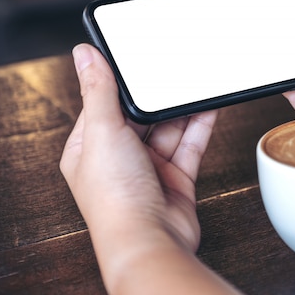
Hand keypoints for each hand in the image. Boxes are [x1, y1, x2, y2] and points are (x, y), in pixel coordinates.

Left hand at [60, 44, 217, 280]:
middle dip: (158, 96)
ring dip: (183, 109)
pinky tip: (210, 106)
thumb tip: (84, 55)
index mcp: (89, 148)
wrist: (150, 240)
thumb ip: (99, 91)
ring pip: (170, 128)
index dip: (120, 83)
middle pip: (142, 116)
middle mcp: (119, 158)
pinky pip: (190, 144)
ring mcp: (150, 169)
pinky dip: (200, 125)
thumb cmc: (115, 198)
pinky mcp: (177, 178)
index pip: (103, 104)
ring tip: (197, 82)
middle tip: (174, 68)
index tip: (136, 58)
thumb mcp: (103, 131)